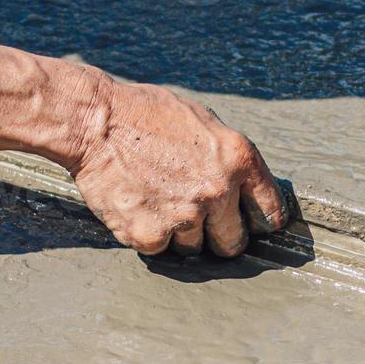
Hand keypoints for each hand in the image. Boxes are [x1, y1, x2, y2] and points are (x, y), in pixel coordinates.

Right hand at [70, 78, 286, 256]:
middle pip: (233, 242)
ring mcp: (185, 216)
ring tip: (157, 200)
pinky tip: (137, 205)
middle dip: (218, 235)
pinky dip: (148, 233)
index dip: (259, 221)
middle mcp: (218, 191)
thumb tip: (246, 186)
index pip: (270, 211)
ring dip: (179, 233)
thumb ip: (228, 158)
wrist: (95, 122)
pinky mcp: (151, 234)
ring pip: (194, 248)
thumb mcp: (203, 122)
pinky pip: (159, 249)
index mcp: (238, 159)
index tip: (251, 225)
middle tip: (197, 219)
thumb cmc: (146, 115)